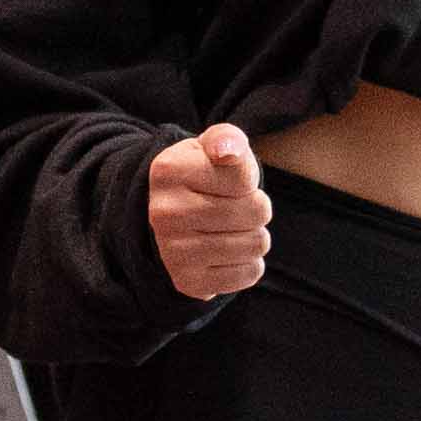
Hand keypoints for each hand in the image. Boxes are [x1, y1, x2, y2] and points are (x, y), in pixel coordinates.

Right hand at [149, 123, 271, 298]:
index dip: (247, 179)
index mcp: (167, 171)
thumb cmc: (206, 174)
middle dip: (256, 207)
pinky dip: (248, 263)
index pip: (245, 178)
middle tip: (234, 207)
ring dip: (254, 235)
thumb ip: (227, 138)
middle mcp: (163, 213)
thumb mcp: (214, 146)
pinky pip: (249, 274)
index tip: (227, 180)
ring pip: (256, 244)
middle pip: (257, 212)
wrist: (177, 214)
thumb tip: (227, 153)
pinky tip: (229, 253)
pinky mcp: (188, 282)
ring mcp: (173, 252)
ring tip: (232, 229)